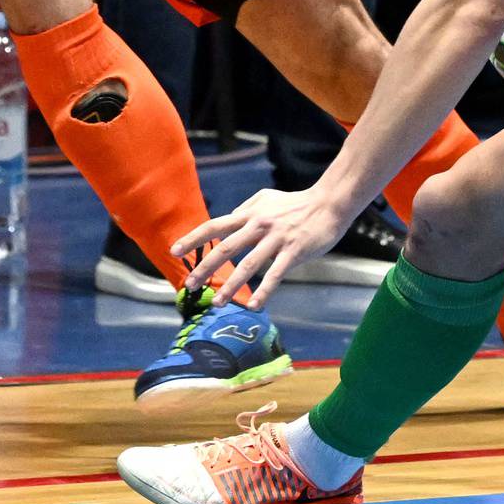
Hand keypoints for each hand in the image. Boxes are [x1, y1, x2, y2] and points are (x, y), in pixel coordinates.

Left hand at [174, 186, 356, 307]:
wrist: (329, 203)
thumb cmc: (297, 203)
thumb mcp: (266, 199)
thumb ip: (246, 209)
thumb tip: (228, 220)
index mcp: (249, 214)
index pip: (215, 225)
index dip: (193, 238)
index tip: (174, 251)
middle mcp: (259, 225)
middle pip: (226, 248)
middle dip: (205, 268)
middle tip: (190, 284)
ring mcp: (276, 239)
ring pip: (249, 265)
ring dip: (232, 285)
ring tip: (218, 302)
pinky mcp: (293, 251)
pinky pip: (276, 274)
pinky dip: (264, 290)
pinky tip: (254, 305)